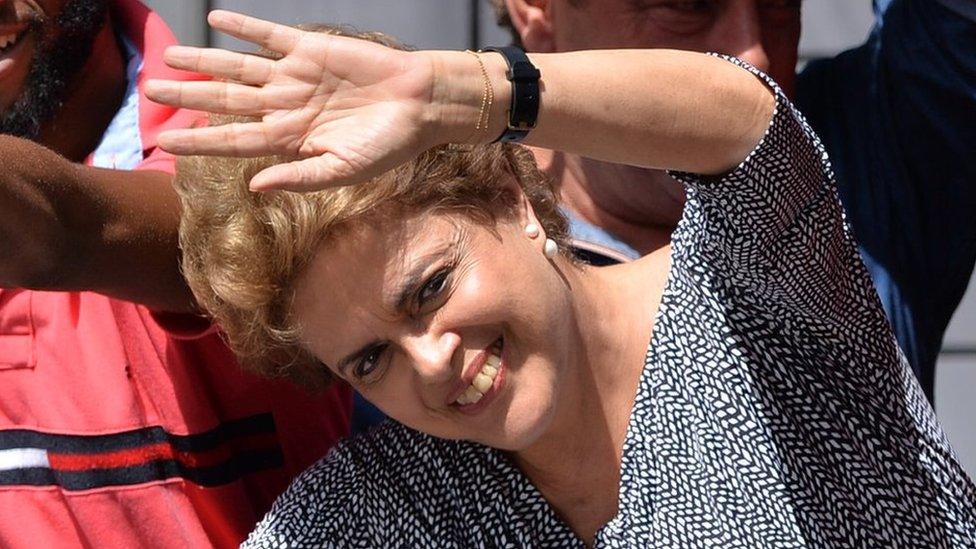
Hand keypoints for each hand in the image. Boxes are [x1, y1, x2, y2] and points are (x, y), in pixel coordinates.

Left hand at [145, 10, 437, 191]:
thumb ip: (299, 177)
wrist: (421, 105)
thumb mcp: (343, 171)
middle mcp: (286, 106)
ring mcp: (296, 76)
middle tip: (150, 91)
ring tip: (169, 57)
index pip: (234, 140)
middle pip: (226, 100)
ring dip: (204, 61)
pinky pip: (269, 36)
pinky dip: (245, 28)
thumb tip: (254, 187)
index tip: (164, 142)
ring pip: (239, 67)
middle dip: (188, 96)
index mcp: (291, 139)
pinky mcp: (311, 49)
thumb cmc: (388, 145)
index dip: (199, 141)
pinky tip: (217, 21)